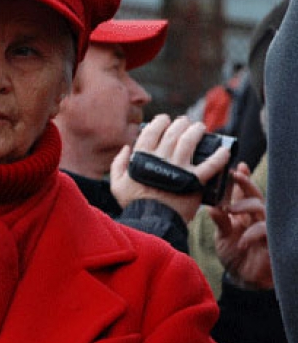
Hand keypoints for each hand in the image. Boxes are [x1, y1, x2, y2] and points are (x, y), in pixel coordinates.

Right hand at [110, 114, 229, 222]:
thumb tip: (126, 147)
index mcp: (142, 158)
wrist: (151, 223)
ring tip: (200, 128)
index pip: (152, 131)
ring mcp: (178, 169)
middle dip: (181, 124)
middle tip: (186, 122)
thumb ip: (118, 165)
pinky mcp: (194, 181)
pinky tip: (225, 150)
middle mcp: (161, 159)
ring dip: (197, 131)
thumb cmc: (135, 204)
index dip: (160, 122)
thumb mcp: (117, 185)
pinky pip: (210, 165)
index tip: (165, 120)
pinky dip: (219, 156)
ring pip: (189, 142)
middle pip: (173, 133)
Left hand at [210, 163, 272, 289]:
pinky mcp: (273, 241)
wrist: (243, 279)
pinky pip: (266, 230)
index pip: (244, 193)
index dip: (243, 179)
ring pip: (262, 207)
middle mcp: (257, 218)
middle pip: (256, 195)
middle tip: (235, 176)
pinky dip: (251, 234)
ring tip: (230, 210)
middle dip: (246, 183)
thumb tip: (212, 206)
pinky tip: (241, 242)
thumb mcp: (223, 236)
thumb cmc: (234, 255)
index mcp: (244, 214)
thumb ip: (220, 220)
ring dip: (246, 206)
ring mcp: (267, 228)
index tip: (238, 166)